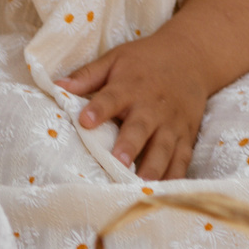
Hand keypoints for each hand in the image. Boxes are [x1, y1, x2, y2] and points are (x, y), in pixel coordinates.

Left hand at [60, 33, 214, 181]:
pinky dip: (175, 176)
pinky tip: (164, 193)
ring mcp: (171, 124)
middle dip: (130, 145)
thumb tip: (57, 86)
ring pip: (163, 148)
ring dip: (153, 166)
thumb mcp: (116, 59)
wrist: (192, 56)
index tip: (85, 121)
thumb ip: (87, 75)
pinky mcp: (186, 136)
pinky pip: (182, 159)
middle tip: (119, 161)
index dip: (99, 109)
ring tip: (141, 185)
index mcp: (130, 87)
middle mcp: (152, 107)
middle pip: (140, 128)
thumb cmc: (146, 60)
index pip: (112, 97)